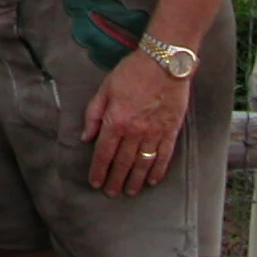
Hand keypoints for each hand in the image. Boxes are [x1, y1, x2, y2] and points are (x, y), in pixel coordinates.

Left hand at [82, 51, 191, 194]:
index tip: (95, 182)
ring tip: (129, 191)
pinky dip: (158, 171)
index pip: (104, 153)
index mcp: (115, 121)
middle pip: (122, 162)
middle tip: (111, 193)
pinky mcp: (171, 131)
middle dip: (115, 179)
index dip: (99, 170)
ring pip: (142, 163)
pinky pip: (164, 156)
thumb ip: (93, 115)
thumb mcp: (104, 89)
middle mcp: (134, 132)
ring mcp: (154, 133)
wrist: (164, 64)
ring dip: (134, 179)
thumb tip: (86, 137)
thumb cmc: (131, 72)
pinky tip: (152, 181)